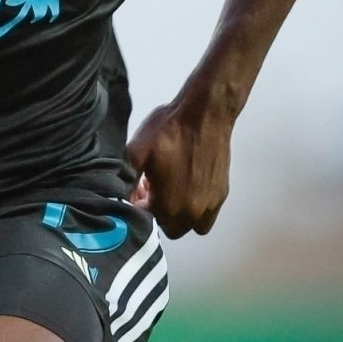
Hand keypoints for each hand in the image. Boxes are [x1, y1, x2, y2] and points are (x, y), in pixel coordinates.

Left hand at [126, 96, 232, 238]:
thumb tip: (120, 199)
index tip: (141, 186)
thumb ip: (126, 181)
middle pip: (168, 228)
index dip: (140, 204)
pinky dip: (197, 208)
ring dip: (180, 214)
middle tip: (156, 186)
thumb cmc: (169, 130)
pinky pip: (207, 215)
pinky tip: (190, 184)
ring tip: (174, 188)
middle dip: (159, 211)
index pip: (146, 220)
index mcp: (167, 206)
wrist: (205, 114)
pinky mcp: (222, 195)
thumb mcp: (136, 151)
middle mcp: (191, 213)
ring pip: (190, 225)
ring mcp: (209, 206)